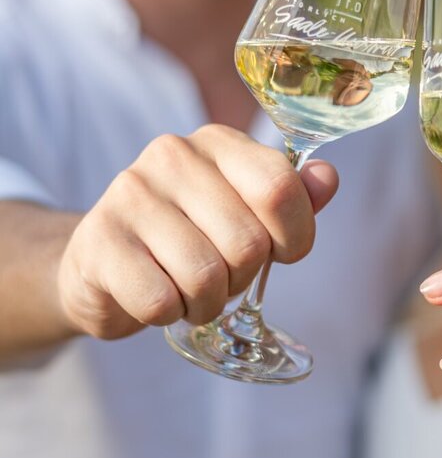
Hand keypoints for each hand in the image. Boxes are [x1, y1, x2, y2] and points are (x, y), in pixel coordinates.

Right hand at [57, 124, 338, 339]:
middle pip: (247, 243)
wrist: (103, 262)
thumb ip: (291, 197)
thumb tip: (327, 178)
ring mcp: (129, 195)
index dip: (294, 236)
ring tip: (188, 289)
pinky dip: (168, 314)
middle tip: (221, 275)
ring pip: (205, 277)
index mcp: (218, 143)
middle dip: (243, 278)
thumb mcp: (246, 212)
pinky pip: (161, 301)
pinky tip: (156, 295)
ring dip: (206, 302)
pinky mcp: (98, 243)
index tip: (279, 251)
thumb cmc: (190, 236)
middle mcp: (172, 156)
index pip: (280, 188)